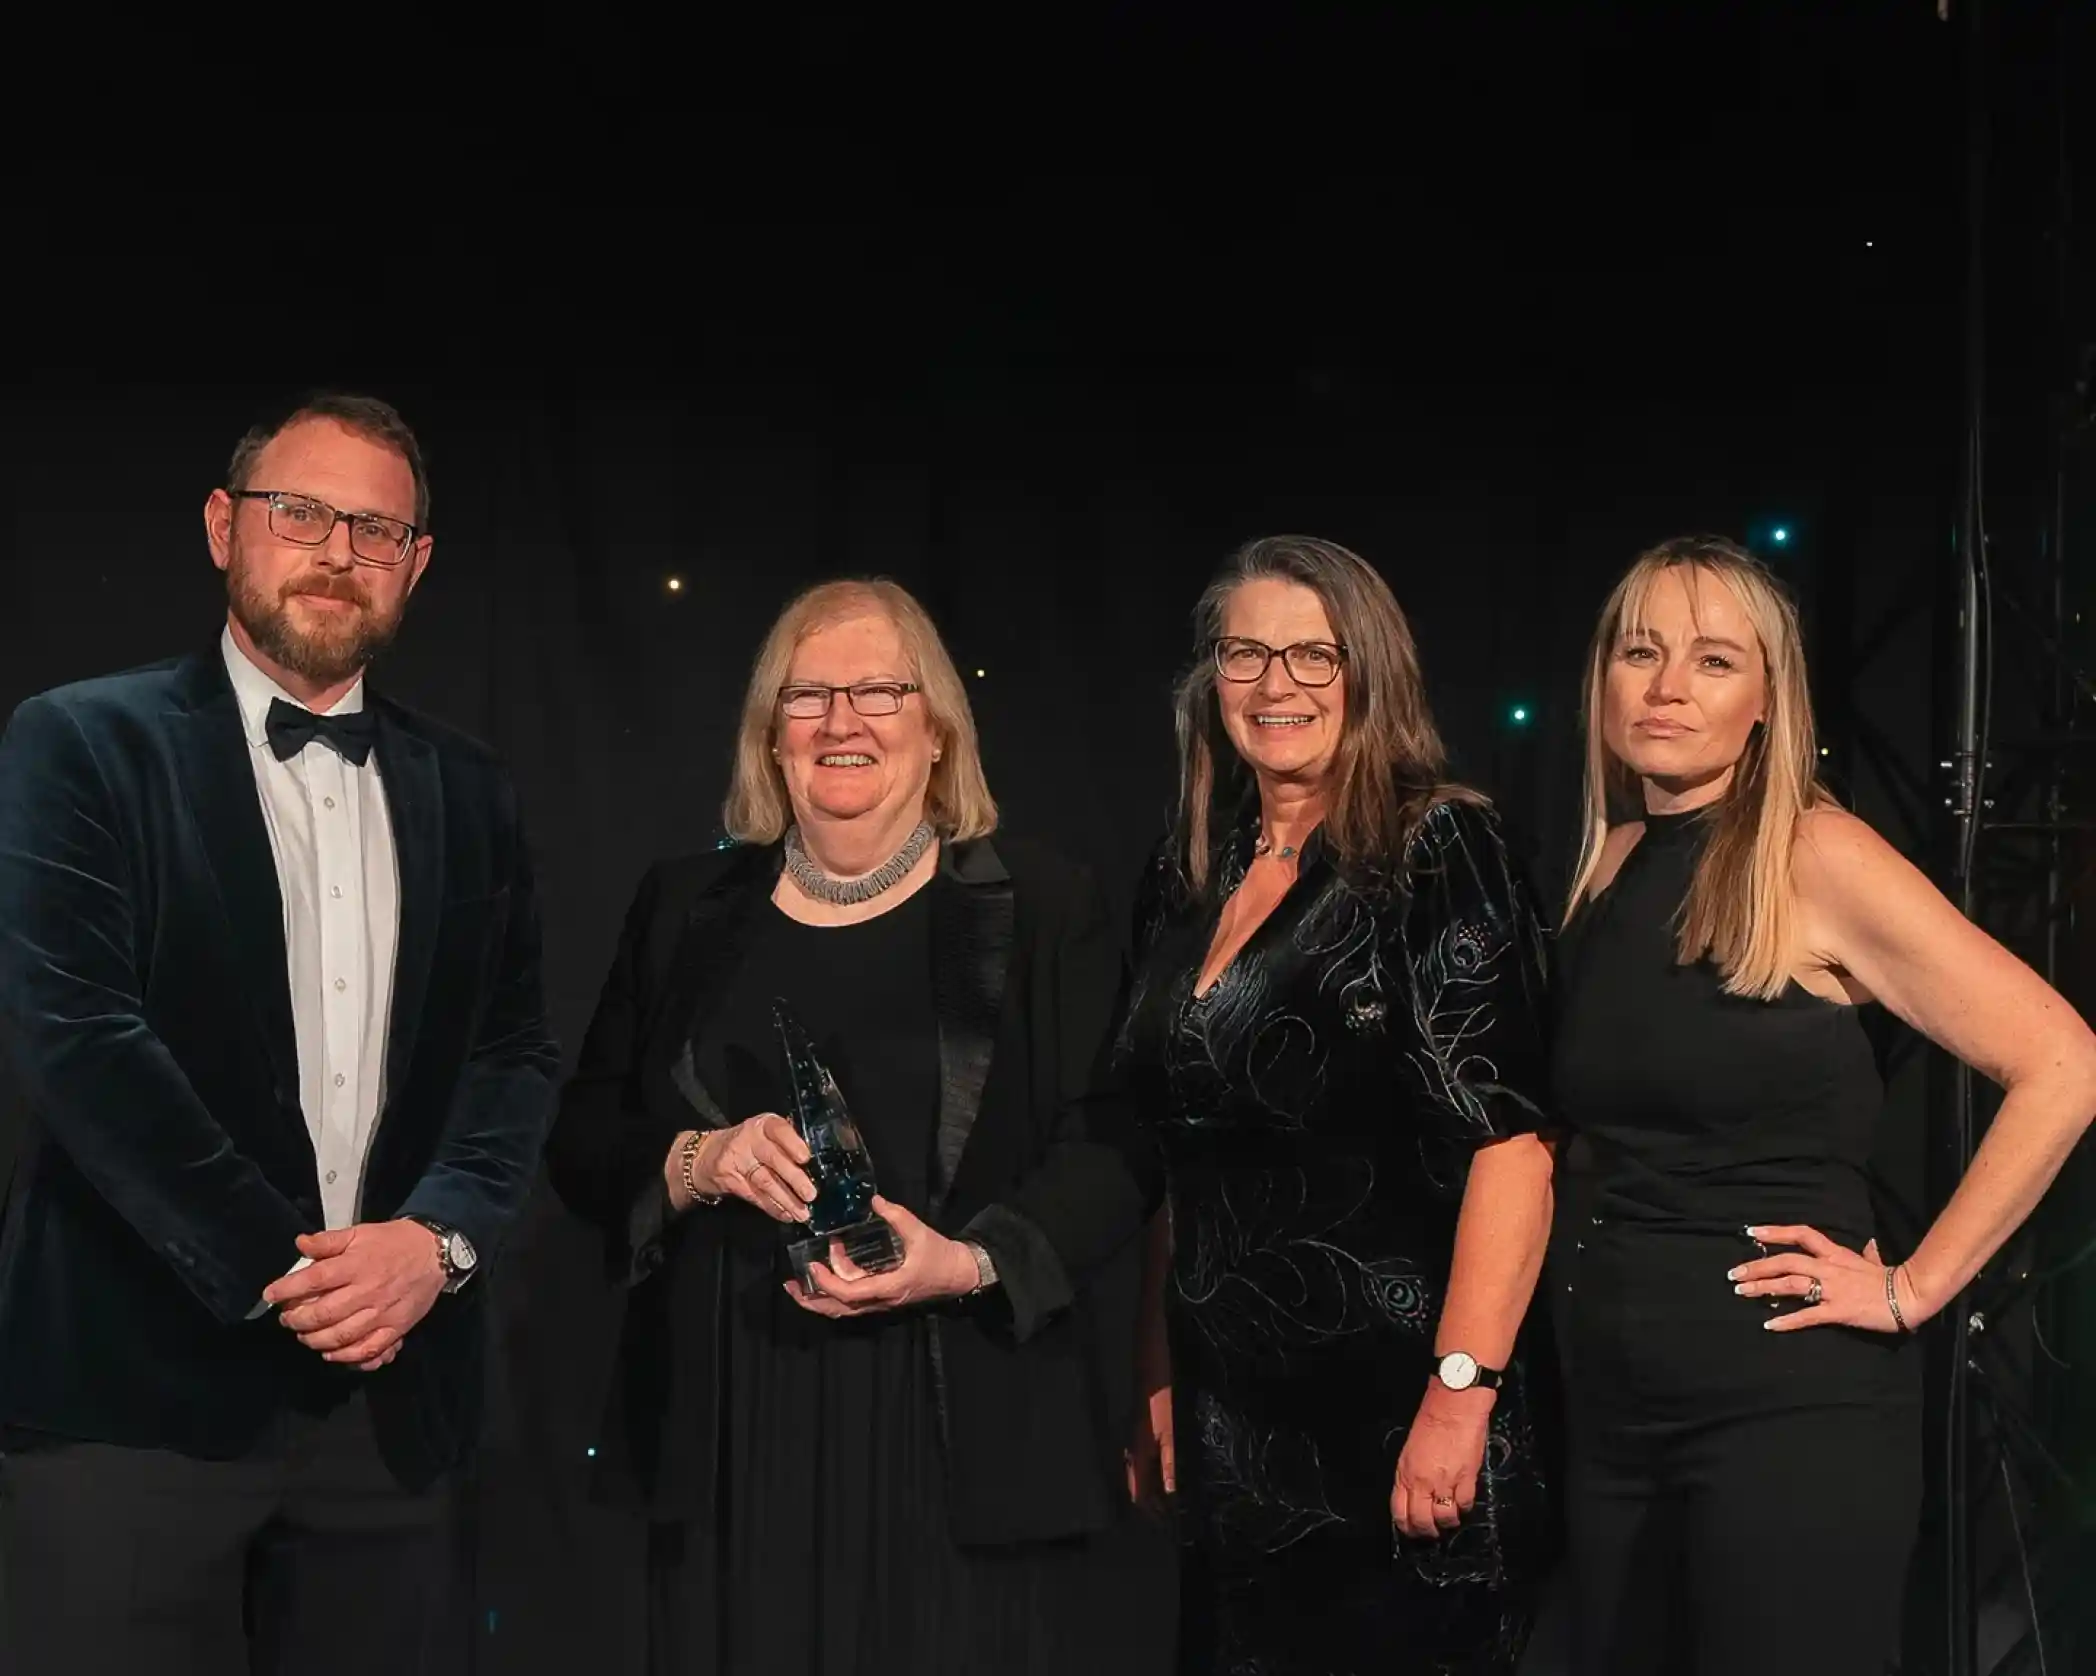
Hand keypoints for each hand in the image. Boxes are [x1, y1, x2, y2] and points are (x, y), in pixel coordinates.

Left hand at [263, 1222, 445, 1368]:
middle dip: (297, 1320)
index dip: (288, 1289)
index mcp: (357, 1264)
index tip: (270, 1295)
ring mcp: (382, 1312)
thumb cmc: (391, 1242)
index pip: (315, 1279)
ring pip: (341, 1335)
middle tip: (287, 1320)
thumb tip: (299, 1243)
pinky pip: (368, 1349)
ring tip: (304, 1336)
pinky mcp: (396, 1328)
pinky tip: (331, 1353)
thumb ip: (328, 1240)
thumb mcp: (360, 1232)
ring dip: (315, 1340)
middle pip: (323, 1313)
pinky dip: (346, 1356)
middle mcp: (367, 1290)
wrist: (434, 1253)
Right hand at [687, 1116, 815, 1222]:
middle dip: (794, 1179)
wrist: (704, 1156)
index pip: (778, 1130)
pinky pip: (755, 1196)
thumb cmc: (746, 1144)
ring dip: (786, 1200)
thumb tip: (816, 1164)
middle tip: (811, 1195)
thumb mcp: (762, 1134)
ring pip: (765, 1181)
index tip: (806, 1158)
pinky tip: (785, 1215)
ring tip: (802, 1213)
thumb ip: (785, 1143)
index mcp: (762, 1125)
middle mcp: (748, 1140)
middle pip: (773, 1159)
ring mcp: (737, 1161)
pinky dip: (772, 1207)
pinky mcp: (730, 1181)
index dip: (792, 1143)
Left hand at [783, 1196, 976, 1317]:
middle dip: (812, 1300)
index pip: (851, 1292)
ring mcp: (880, 1302)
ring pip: (843, 1309)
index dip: (829, 1282)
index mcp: (889, 1286)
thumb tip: (874, 1200)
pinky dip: (834, 1292)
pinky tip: (827, 1275)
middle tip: (790, 1286)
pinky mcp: (881, 1297)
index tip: (813, 1266)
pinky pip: (851, 1301)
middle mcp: (880, 1300)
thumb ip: (897, 1216)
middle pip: (839, 1310)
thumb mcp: (920, 1233)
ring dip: (820, 1299)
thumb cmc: (939, 1255)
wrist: (957, 1275)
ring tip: (799, 1285)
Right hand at [1125, 1382, 1175, 1514]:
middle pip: (1139, 1491)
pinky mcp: (1140, 1441)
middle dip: (1154, 1508)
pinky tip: (1168, 1480)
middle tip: (1174, 1518)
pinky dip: (1156, 1480)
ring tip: (1173, 1504)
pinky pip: (1145, 1469)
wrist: (1152, 1376)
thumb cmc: (1162, 1404)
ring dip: (1155, 1494)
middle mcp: (1132, 1456)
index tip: (1169, 1525)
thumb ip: (1170, 1466)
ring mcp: (1134, 1448)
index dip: (1153, 1513)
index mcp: (1137, 1458)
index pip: (1139, 1496)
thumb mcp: (1171, 1435)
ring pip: (1141, 1481)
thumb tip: (1171, 1495)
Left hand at [1391, 1381, 1491, 1538]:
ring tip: (1450, 1520)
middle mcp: (1421, 1482)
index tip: (1412, 1531)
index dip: (1406, 1527)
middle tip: (1433, 1533)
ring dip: (1448, 1523)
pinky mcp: (1466, 1478)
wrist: (1453, 1406)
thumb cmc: (1430, 1422)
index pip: (1399, 1511)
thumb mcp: (1410, 1450)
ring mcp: (1444, 1482)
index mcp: (1404, 1473)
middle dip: (1427, 1532)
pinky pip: (1465, 1504)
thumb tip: (1416, 1496)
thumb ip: (1410, 1475)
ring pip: (1445, 1518)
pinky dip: (1464, 1508)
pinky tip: (1463, 1504)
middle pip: (1422, 1521)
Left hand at [1729, 1226, 1921, 1333]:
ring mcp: (1832, 1289)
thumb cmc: (1890, 1279)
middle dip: (1758, 1266)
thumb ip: (1867, 1253)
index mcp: (1834, 1253)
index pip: (1800, 1235)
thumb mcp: (1874, 1260)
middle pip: (1786, 1261)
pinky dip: (1787, 1320)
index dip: (1775, 1232)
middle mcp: (1828, 1268)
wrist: (1910, 1295)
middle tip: (1734, 1273)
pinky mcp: (1838, 1311)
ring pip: (1791, 1284)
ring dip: (1764, 1288)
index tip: (1751, 1232)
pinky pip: (1808, 1315)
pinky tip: (1769, 1324)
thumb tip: (1870, 1244)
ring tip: (1741, 1292)